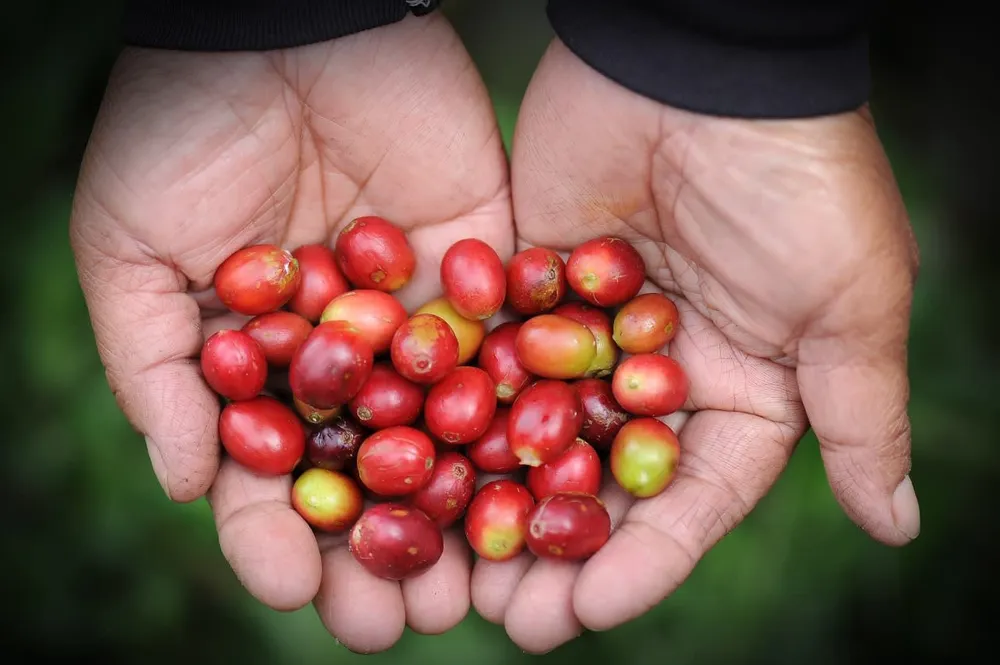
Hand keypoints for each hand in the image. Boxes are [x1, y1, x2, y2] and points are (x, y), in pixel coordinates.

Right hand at [69, 14, 510, 652]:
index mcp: (261, 363)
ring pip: (446, 437)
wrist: (287, 28)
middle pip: (366, 475)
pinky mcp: (484, 275)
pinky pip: (507, 354)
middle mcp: (346, 357)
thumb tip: (189, 484)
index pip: (269, 474)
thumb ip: (155, 367)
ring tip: (474, 590)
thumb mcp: (132, 248)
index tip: (300, 592)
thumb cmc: (182, 130)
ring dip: (459, 514)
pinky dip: (523, 416)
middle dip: (377, 548)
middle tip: (393, 622)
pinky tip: (535, 479)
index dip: (278, 537)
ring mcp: (417, 322)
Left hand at [471, 40, 920, 652]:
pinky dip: (454, 411)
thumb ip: (860, 416)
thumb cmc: (795, 182)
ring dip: (494, 498)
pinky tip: (410, 462)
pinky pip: (490, 361)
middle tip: (504, 615)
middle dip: (556, 547)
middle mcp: (661, 375)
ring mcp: (588, 334)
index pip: (690, 501)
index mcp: (741, 392)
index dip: (641, 561)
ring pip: (535, 435)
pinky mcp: (528, 288)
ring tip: (447, 563)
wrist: (697, 64)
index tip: (583, 612)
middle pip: (601, 484)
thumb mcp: (848, 303)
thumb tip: (900, 526)